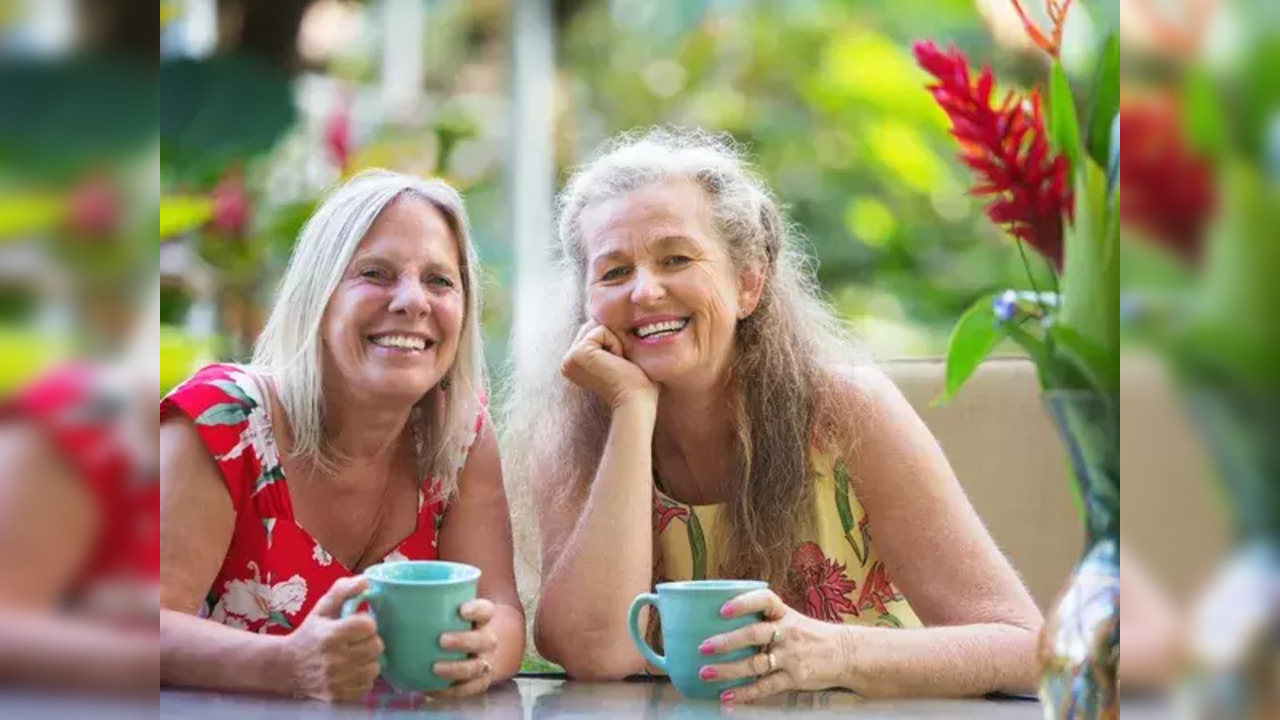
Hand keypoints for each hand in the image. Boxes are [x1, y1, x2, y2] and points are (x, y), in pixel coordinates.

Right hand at [281, 576, 383, 702]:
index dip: (366, 623)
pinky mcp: (339, 695)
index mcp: (331, 635)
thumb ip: (343, 591)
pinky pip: (367, 685)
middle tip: (357, 640)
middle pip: (376, 646)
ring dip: (368, 660)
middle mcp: (336, 659)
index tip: (357, 624)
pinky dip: (363, 677)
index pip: (368, 626)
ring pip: (375, 667)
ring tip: (355, 655)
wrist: (286, 666)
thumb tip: (366, 580)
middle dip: (369, 640)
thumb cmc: (309, 634)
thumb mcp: (322, 609)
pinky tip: (352, 670)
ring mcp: (338, 680)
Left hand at [428, 598, 498, 698]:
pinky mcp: (477, 684)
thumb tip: (381, 598)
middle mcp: (486, 641)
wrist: (473, 653)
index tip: (460, 609)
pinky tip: (429, 689)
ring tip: (435, 668)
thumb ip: (419, 607)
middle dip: (464, 640)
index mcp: (480, 620)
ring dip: (457, 668)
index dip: (477, 609)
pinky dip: (448, 691)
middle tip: (441, 640)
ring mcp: (484, 663)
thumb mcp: (444, 614)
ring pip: (477, 667)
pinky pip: (465, 690)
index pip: (485, 611)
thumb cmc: (450, 628)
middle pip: (483, 640)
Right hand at [560, 320, 656, 409]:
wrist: (636, 401)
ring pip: (599, 325)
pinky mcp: (577, 353)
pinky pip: (602, 330)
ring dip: (617, 341)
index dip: (617, 339)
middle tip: (622, 364)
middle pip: (596, 325)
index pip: (597, 331)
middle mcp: (568, 361)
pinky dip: (615, 343)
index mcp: (576, 363)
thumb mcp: (623, 355)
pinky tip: (617, 363)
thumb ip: (615, 336)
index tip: (622, 364)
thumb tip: (626, 309)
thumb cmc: (638, 383)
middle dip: (616, 338)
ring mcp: (569, 357)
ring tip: (619, 364)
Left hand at [697, 589, 851, 705]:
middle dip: (727, 641)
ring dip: (728, 670)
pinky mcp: (794, 678)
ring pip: (756, 664)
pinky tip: (727, 697)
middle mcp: (788, 632)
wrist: (846, 654)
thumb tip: (723, 621)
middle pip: (755, 634)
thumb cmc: (811, 635)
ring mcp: (792, 657)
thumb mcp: (791, 619)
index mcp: (785, 613)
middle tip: (703, 647)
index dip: (742, 603)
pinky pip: (766, 687)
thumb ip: (765, 620)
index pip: (764, 600)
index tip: (722, 609)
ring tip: (706, 673)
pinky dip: (745, 694)